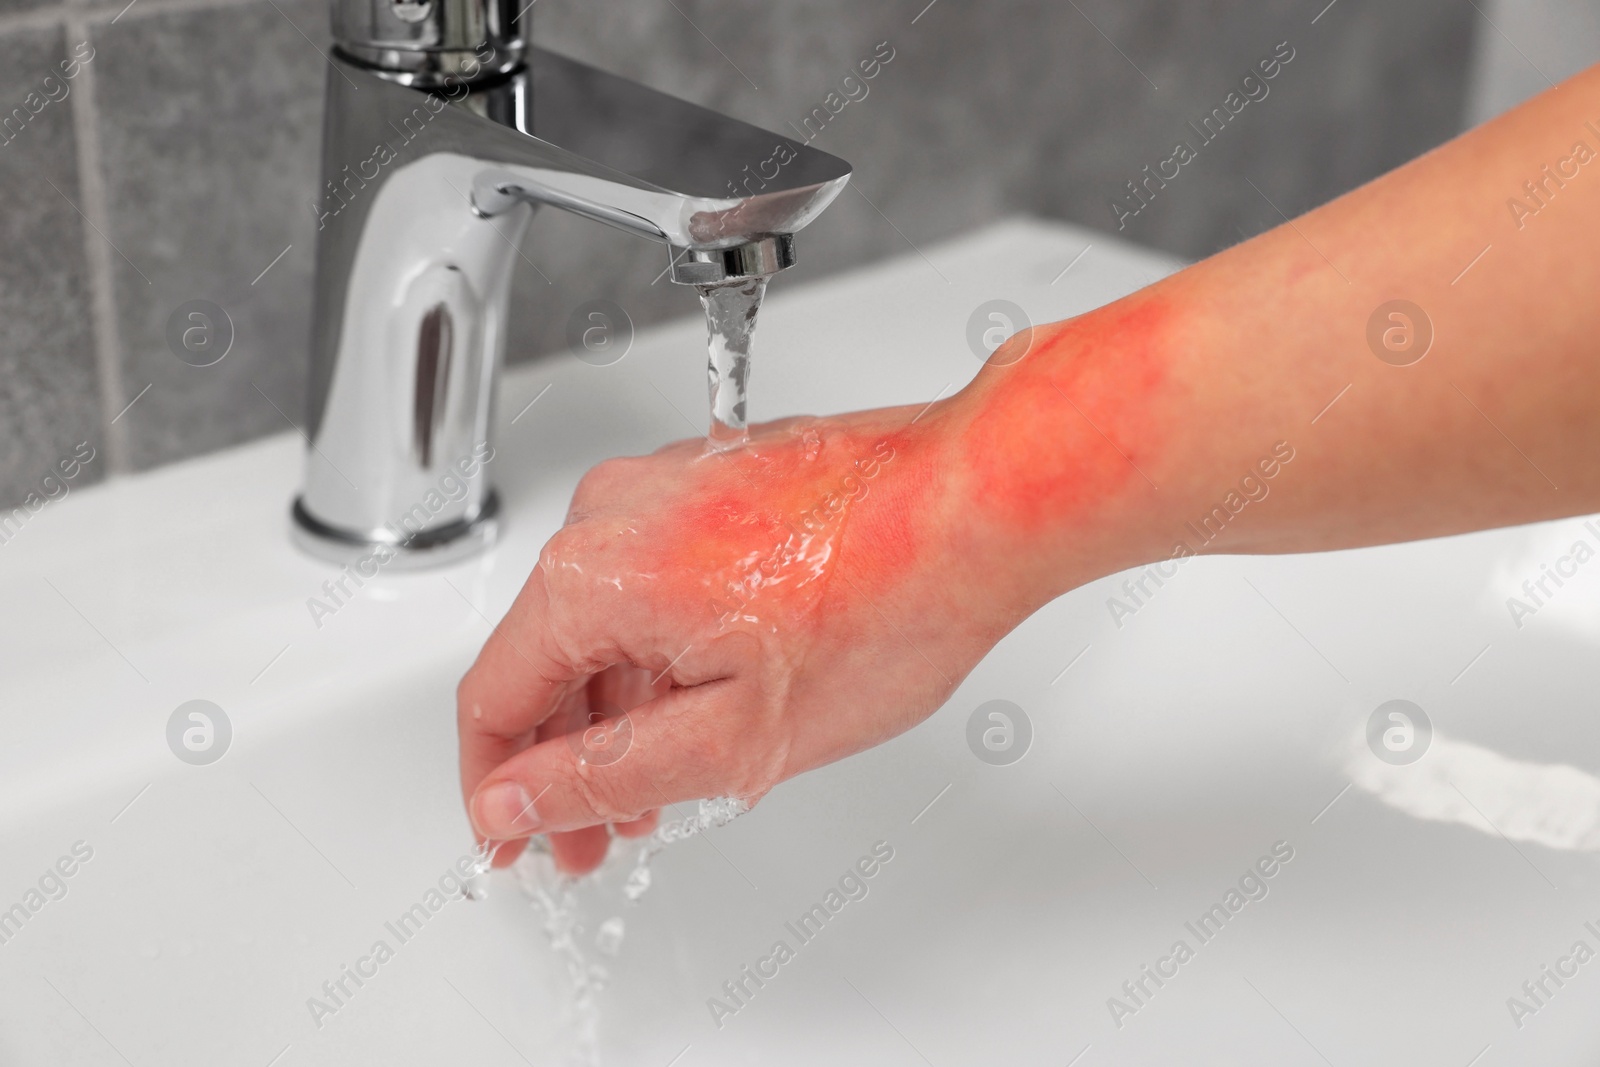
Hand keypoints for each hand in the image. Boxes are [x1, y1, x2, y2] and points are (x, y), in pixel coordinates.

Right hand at [457, 399, 1018, 873]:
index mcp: (593, 573)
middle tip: (595, 836)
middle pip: (543, 655)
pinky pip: (650, 577)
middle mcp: (613, 511)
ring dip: (617, 707)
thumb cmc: (887, 603)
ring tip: (662, 783)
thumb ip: (604, 774)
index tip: (514, 840)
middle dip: (564, 757)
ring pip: (601, 618)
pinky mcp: (710, 480)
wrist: (977, 506)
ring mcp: (664, 485)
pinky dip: (660, 649)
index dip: (495, 787)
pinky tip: (702, 703)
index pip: (492, 696)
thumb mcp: (733, 736)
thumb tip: (513, 803)